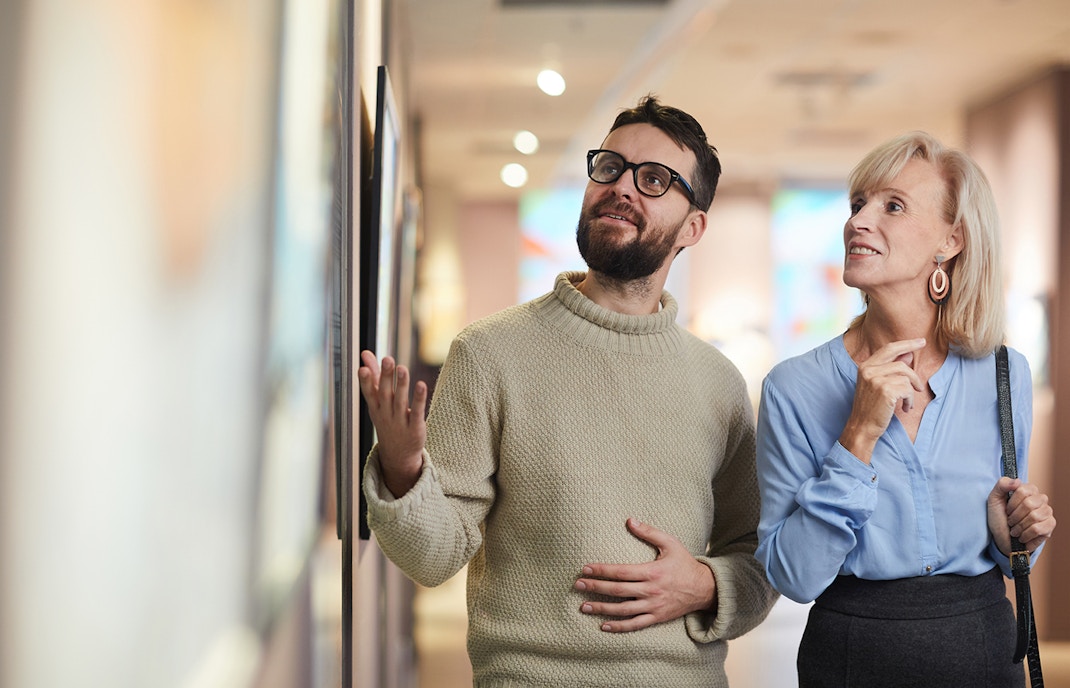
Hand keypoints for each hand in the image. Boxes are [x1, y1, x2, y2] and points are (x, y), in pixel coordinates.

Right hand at [357, 350, 427, 496]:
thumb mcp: (378, 401)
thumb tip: (365, 353)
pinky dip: (419, 399)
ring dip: (402, 385)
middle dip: (386, 377)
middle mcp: (386, 414)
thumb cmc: (387, 420)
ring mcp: (400, 422)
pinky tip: (422, 384)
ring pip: (400, 402)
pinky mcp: (415, 428)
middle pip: (385, 394)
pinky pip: (417, 412)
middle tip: (388, 359)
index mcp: (376, 407)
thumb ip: (374, 376)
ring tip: (402, 368)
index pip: (369, 393)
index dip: (366, 381)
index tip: (362, 369)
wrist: (398, 454)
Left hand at [574, 519, 714, 632]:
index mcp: (652, 572)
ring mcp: (653, 607)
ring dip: (602, 609)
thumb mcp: (670, 543)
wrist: (705, 588)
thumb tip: (629, 520)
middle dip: (596, 588)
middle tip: (578, 585)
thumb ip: (649, 532)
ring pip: (623, 610)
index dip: (602, 570)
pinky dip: (619, 627)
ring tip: (584, 606)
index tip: (585, 569)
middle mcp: (651, 591)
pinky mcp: (656, 618)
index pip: (621, 572)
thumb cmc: (684, 563)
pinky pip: (635, 625)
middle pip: (618, 591)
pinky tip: (603, 625)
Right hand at [839, 338, 925, 462]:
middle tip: (920, 387)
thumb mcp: (878, 385)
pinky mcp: (886, 390)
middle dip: (914, 375)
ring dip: (911, 392)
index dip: (907, 344)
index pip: (889, 349)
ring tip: (906, 403)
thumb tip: (908, 355)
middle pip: (901, 363)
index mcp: (865, 366)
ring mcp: (876, 380)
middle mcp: (869, 370)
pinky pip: (908, 389)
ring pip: (906, 377)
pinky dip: (910, 400)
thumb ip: (891, 369)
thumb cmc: (870, 407)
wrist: (862, 426)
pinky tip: (904, 408)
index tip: (921, 342)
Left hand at [987, 477, 1055, 555]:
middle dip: (1015, 516)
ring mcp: (1047, 512)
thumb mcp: (994, 499)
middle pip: (1029, 504)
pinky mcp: (1050, 525)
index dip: (1011, 503)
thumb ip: (1002, 485)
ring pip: (1034, 517)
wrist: (1002, 538)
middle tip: (1010, 521)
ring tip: (1015, 530)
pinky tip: (1022, 536)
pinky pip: (1038, 529)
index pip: (1023, 490)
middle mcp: (1041, 499)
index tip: (1007, 510)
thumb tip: (1016, 481)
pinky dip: (1025, 534)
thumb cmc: (999, 518)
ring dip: (1019, 526)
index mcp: (1028, 490)